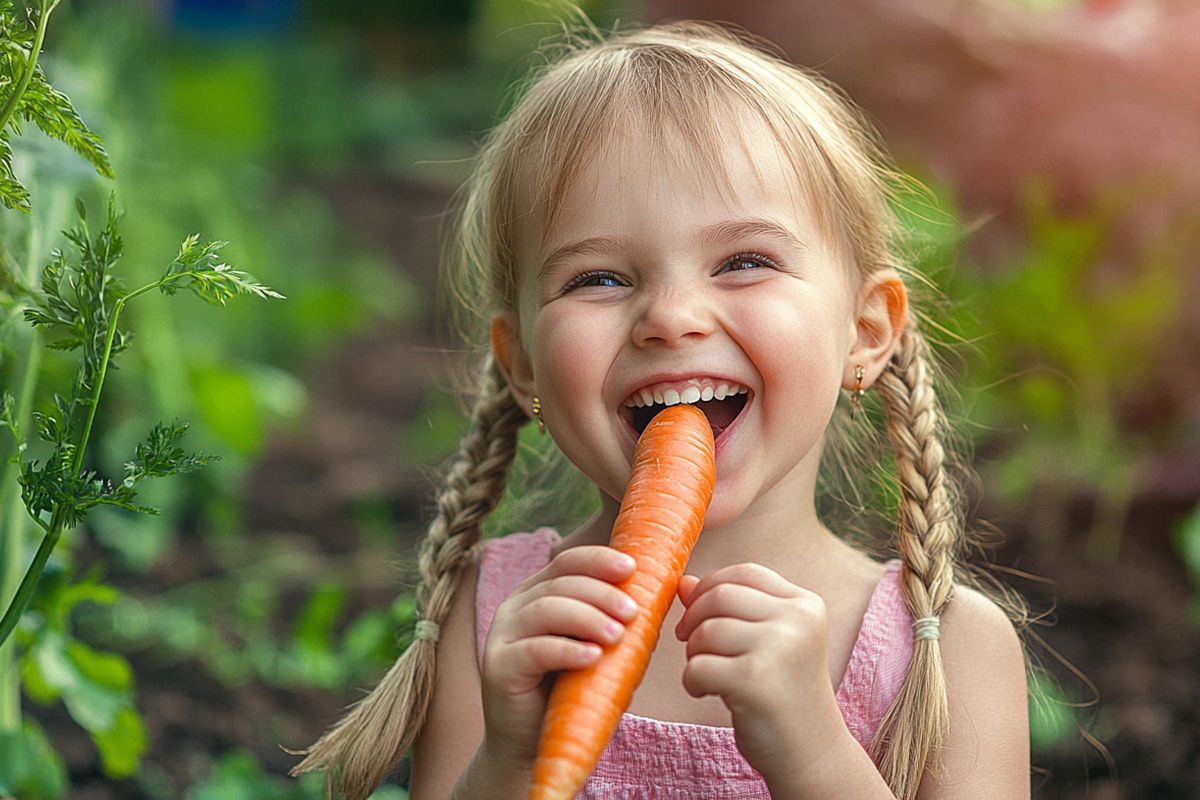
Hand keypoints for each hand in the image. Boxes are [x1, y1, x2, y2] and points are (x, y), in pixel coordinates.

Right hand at [478, 545, 638, 765]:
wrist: (536, 744)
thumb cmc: (572, 692)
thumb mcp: (596, 649)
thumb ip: (615, 624)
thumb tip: (657, 600)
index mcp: (537, 593)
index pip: (567, 563)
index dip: (598, 560)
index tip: (632, 569)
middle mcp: (515, 607)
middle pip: (559, 584)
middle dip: (600, 593)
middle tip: (633, 612)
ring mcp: (502, 635)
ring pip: (546, 610)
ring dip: (587, 618)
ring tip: (618, 634)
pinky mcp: (499, 667)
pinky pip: (534, 651)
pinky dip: (567, 650)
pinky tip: (593, 657)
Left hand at [673, 563, 846, 782]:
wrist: (813, 753)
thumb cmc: (783, 693)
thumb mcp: (766, 642)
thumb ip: (731, 608)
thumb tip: (683, 582)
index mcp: (806, 604)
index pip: (745, 573)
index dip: (711, 587)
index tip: (696, 613)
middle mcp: (798, 620)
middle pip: (721, 596)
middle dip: (694, 618)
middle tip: (693, 645)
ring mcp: (779, 648)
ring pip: (707, 630)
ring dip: (694, 653)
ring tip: (708, 673)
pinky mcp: (755, 680)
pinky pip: (698, 666)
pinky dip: (691, 681)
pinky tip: (706, 693)